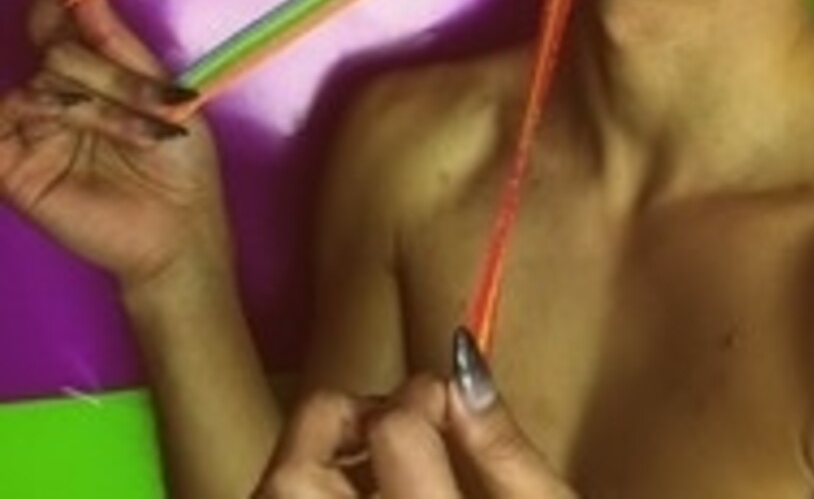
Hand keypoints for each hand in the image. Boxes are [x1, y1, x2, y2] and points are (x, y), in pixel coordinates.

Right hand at [0, 0, 229, 290]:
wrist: (181, 232)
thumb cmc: (180, 164)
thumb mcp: (162, 92)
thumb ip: (117, 43)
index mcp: (86, 79)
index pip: (56, 25)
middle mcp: (51, 100)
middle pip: (57, 53)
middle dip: (113, 71)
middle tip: (165, 102)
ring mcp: (28, 133)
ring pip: (42, 86)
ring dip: (105, 103)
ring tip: (152, 129)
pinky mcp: (12, 169)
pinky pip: (5, 125)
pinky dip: (51, 117)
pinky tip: (78, 120)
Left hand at [254, 328, 577, 497]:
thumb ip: (507, 450)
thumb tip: (466, 363)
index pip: (393, 431)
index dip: (423, 399)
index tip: (445, 401)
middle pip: (294, 474)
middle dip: (339, 424)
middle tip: (389, 424)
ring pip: (271, 494)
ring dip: (313, 461)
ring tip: (370, 466)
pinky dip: (310, 494)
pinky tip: (361, 496)